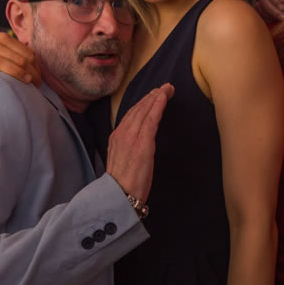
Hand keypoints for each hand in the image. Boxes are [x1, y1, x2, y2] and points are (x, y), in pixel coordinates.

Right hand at [0, 33, 40, 83]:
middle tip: (36, 84)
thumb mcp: (1, 45)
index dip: (35, 67)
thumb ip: (17, 51)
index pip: (25, 53)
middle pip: (16, 58)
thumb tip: (36, 65)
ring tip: (25, 81)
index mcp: (3, 39)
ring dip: (14, 71)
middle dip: (29, 72)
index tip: (39, 79)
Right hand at [105, 84, 172, 204]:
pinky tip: (163, 98)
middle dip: (151, 96)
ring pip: (144, 111)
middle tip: (164, 87)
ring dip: (156, 97)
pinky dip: (157, 106)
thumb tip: (139, 143)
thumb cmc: (123, 184)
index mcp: (116, 138)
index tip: (153, 95)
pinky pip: (150, 119)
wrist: (119, 196)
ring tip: (167, 89)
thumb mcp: (123, 161)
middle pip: (138, 109)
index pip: (131, 115)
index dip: (143, 103)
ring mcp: (131, 137)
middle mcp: (121, 134)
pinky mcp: (142, 143)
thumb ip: (129, 148)